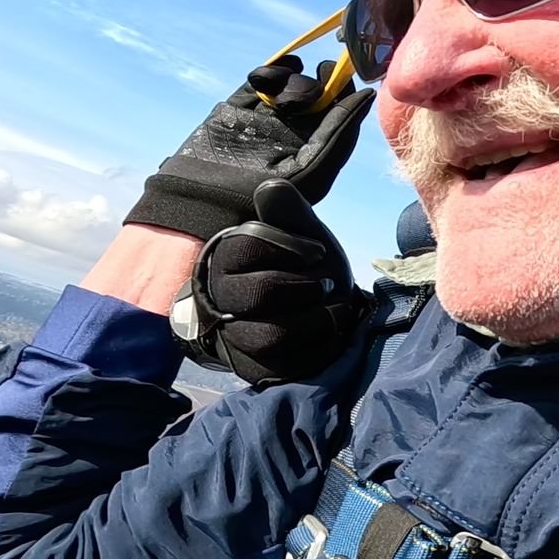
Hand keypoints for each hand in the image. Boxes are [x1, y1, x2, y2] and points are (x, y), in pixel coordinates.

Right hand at [126, 56, 374, 241]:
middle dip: (320, 81)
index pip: (339, 112)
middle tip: (319, 75)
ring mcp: (266, 120)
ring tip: (283, 91)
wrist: (204, 203)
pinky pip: (260, 83)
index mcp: (317, 149)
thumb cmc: (266, 195)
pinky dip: (268, 72)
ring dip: (292, 78)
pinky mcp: (239, 110)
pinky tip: (267, 77)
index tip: (343, 72)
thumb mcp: (313, 170)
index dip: (344, 89)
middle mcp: (294, 133)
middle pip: (317, 94)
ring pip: (289, 84)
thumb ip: (340, 134)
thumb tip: (368, 96)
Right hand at [169, 180, 363, 386]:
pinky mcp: (255, 369)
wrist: (319, 306)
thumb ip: (288, 212)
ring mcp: (236, 338)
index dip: (290, 248)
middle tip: (327, 284)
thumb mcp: (303, 232)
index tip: (317, 252)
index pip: (247, 248)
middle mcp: (223, 299)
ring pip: (270, 335)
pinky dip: (317, 349)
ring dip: (315, 321)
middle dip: (304, 288)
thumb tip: (270, 189)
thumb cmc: (306, 264)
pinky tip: (331, 335)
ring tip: (335, 310)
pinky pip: (285, 367)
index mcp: (227, 258)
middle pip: (257, 294)